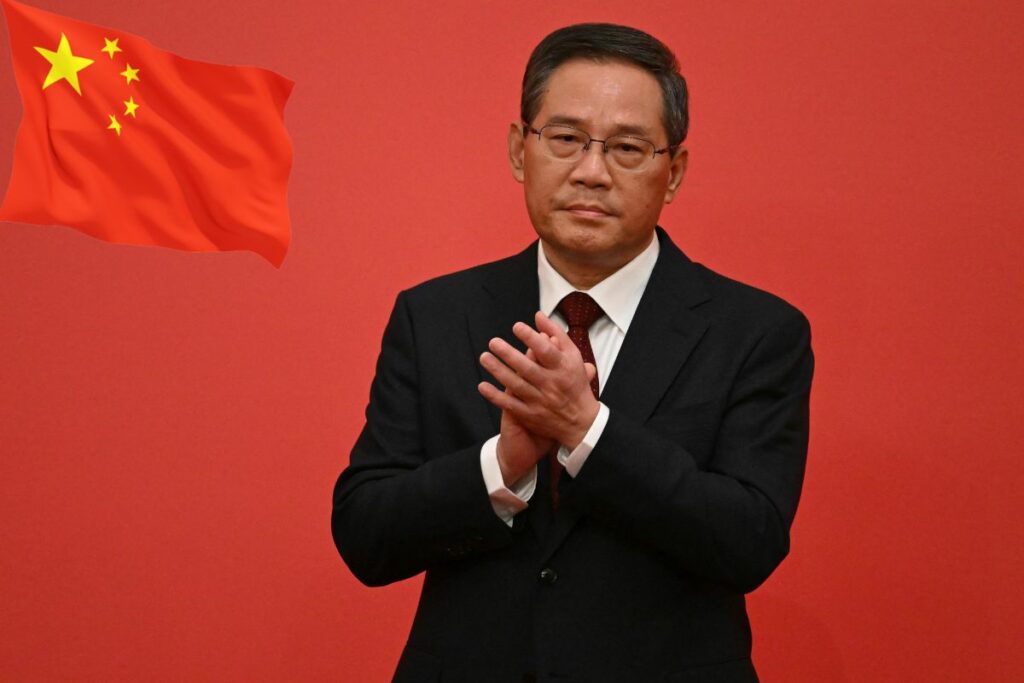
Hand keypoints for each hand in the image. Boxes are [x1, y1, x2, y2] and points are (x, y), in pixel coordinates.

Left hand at [478, 312, 599, 450]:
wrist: (581, 421)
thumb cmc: (574, 383)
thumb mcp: (573, 356)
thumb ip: (556, 334)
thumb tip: (538, 316)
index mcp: (563, 368)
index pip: (546, 351)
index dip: (531, 338)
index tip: (516, 327)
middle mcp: (551, 384)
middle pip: (528, 368)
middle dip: (509, 354)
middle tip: (494, 342)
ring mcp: (540, 401)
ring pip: (516, 385)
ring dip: (499, 371)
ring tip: (484, 357)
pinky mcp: (530, 414)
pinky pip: (510, 405)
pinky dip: (496, 396)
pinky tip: (482, 385)